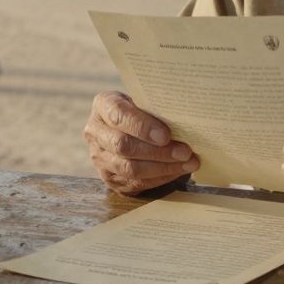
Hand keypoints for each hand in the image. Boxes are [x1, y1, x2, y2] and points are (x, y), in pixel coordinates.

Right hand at [82, 91, 199, 193]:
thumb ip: (156, 108)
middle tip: (185, 151)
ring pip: (129, 168)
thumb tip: (185, 121)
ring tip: (187, 163)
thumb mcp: (144, 100)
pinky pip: (135, 182)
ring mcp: (99, 158)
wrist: (127, 126)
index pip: (118, 115)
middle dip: (157, 151)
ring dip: (162, 167)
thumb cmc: (141, 109)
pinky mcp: (109, 178)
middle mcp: (95, 132)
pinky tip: (178, 171)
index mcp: (103, 106)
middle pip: (123, 146)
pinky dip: (160, 178)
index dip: (142, 126)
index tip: (166, 134)